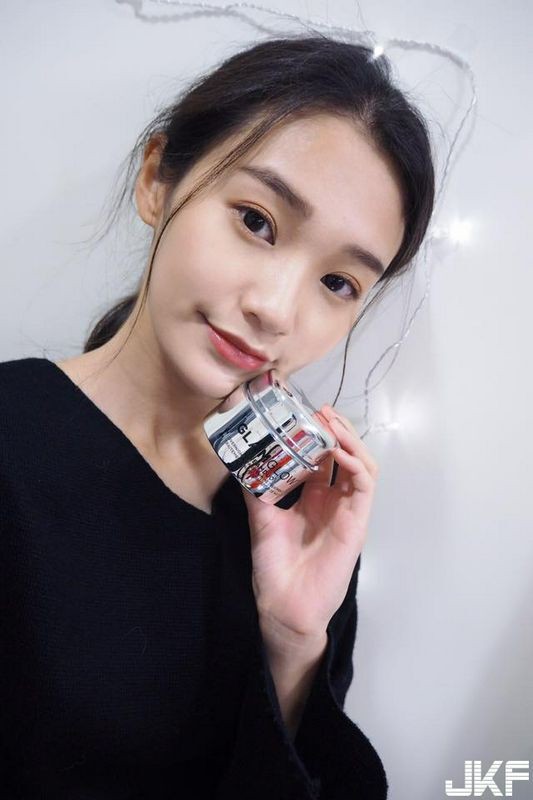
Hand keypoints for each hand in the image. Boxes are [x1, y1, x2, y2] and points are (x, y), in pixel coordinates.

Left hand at [240, 403, 379, 655]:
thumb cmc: (275, 566)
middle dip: (337, 431)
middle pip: (346, 456)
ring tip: (332, 423)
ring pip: (362, 465)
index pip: (323, 458)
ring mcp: (349, 511)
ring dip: (350, 441)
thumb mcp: (262, 517)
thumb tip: (240, 460)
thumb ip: (257, 489)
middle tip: (321, 411)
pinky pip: (365, 485)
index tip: (302, 414)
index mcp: (315, 499)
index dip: (317, 435)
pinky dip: (356, 463)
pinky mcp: (357, 522)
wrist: (284, 605)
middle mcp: (335, 501)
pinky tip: (338, 451)